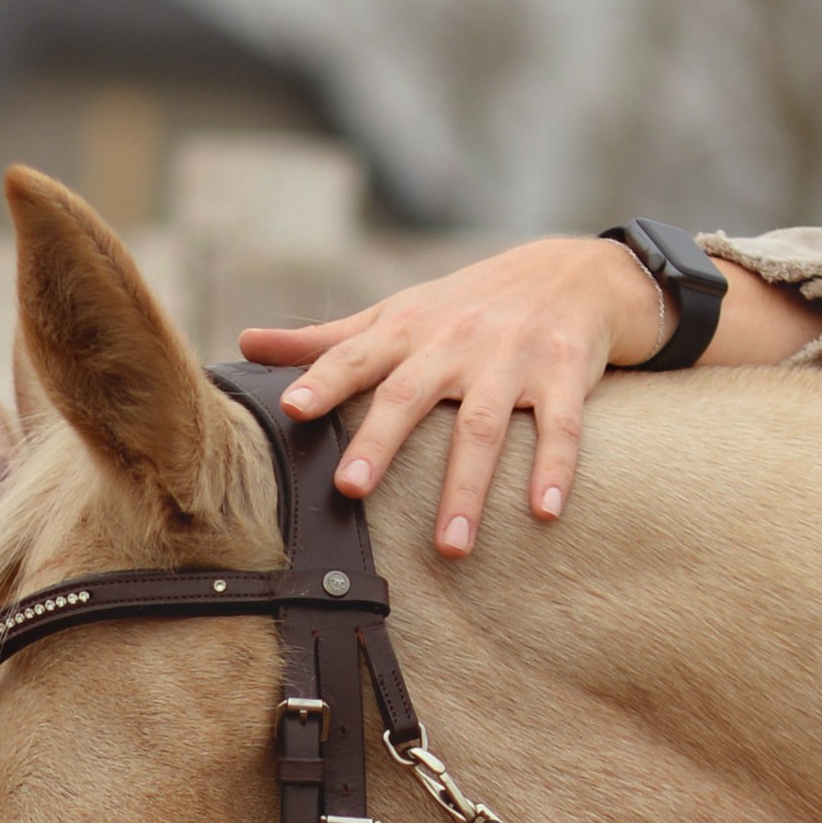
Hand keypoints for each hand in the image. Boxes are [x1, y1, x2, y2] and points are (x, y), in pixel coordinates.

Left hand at [239, 237, 666, 559]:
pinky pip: (560, 427)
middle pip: (411, 395)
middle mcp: (455, 341)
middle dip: (381, 441)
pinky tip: (546, 513)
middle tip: (351, 490)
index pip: (356, 354)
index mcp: (408, 329)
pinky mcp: (564, 375)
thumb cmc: (467, 306)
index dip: (323, 379)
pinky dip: (555, 469)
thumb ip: (327, 340)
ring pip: (483, 427)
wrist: (574, 272)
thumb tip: (246, 345)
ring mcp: (512, 358)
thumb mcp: (398, 314)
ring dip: (467, 489)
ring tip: (450, 549)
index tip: (291, 409)